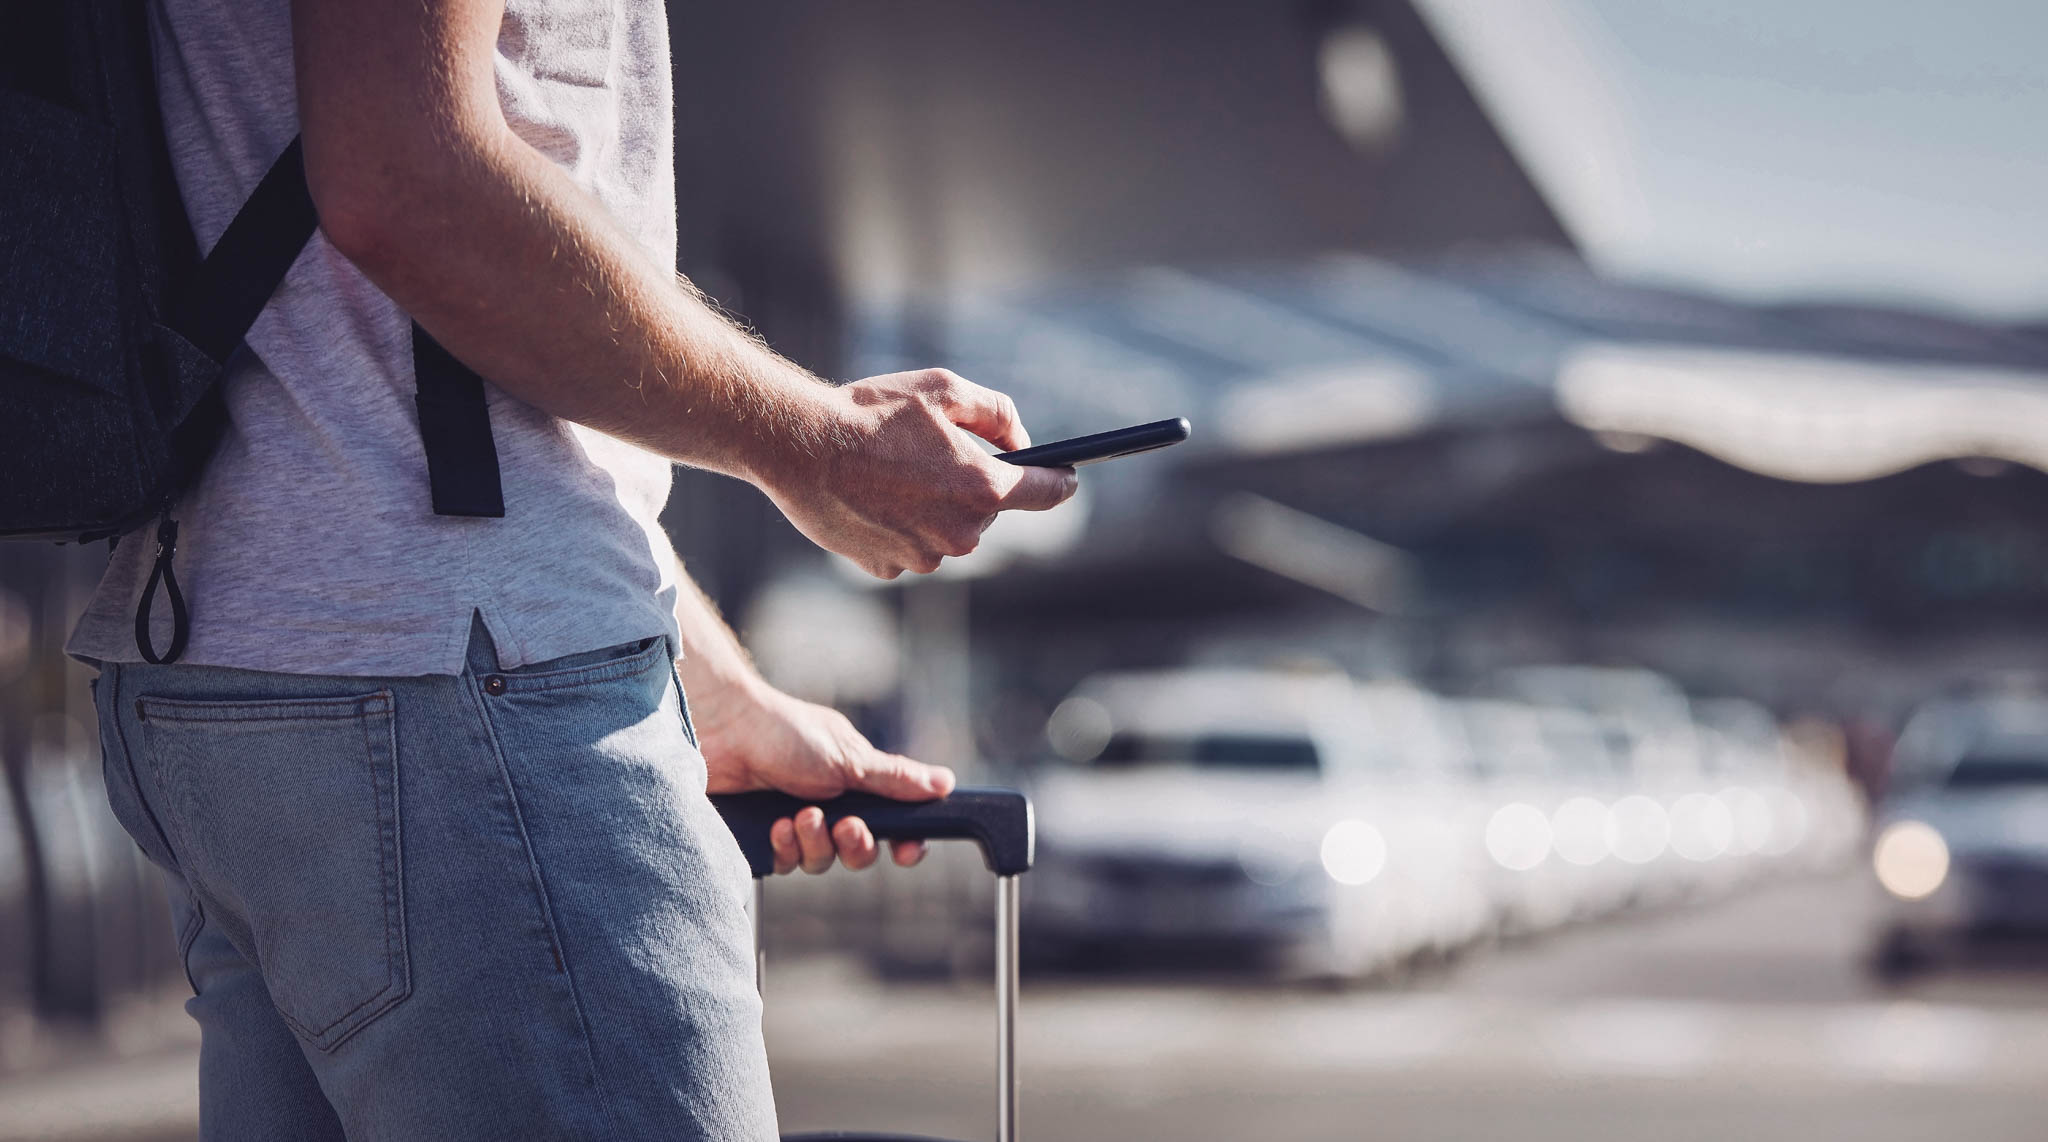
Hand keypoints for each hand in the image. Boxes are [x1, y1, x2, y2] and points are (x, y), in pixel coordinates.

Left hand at [696, 682, 954, 874]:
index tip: (906, 850)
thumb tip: (946, 783)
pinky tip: (777, 825)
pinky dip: (785, 847)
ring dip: (816, 842)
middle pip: (858, 851)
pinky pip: (786, 862)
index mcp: (855, 782)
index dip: (903, 842)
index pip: (892, 823)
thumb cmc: (783, 732)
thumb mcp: (849, 758)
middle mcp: (828, 803)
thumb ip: (896, 779)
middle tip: (845, 826)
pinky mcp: (762, 835)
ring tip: (801, 816)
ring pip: (822, 861)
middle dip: (855, 844)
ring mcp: (794, 820)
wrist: (721, 731)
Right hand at [758, 369, 1078, 578]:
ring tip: (891, 473)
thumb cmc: (871, 412)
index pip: (1048, 493)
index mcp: (983, 487)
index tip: (1066, 474)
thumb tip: (1020, 444)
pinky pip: (910, 547)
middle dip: (970, 482)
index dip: (1060, 480)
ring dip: (932, 505)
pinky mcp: (889, 569)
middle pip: (987, 509)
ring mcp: (925, 556)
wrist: (798, 446)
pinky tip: (871, 498)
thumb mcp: (943, 388)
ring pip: (947, 531)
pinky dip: (898, 525)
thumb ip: (997, 413)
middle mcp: (962, 532)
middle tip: (930, 452)